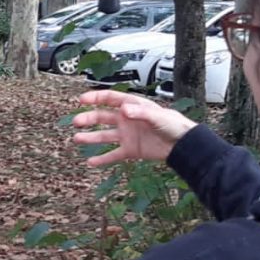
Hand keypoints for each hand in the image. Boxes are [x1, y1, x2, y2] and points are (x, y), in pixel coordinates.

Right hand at [71, 90, 196, 166]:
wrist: (182, 144)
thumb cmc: (172, 124)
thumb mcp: (156, 116)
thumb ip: (140, 113)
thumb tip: (124, 109)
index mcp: (132, 106)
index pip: (110, 99)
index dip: (95, 98)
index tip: (81, 100)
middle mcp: (126, 120)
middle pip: (102, 117)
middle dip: (88, 118)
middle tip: (77, 121)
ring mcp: (127, 135)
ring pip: (104, 135)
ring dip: (90, 137)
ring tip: (77, 139)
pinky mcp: (130, 150)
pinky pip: (113, 154)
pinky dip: (102, 159)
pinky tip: (91, 162)